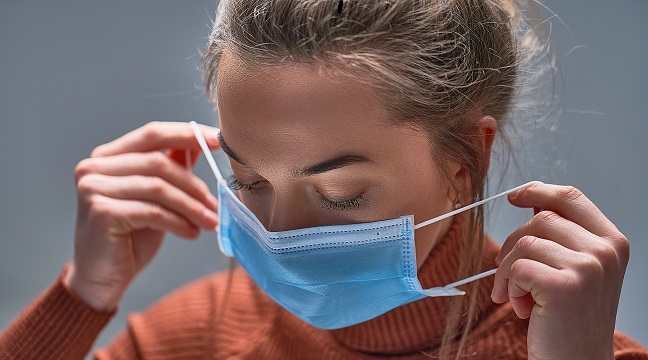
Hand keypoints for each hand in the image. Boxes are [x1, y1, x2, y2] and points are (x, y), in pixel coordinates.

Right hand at [64, 121, 219, 310]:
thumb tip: (200, 143)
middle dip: (194, 184)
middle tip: (215, 203)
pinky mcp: (101, 212)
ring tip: (209, 221)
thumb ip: (171, 167)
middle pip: (158, 162)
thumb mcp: (156, 197)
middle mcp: (94, 167)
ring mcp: (93, 188)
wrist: (102, 278)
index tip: (218, 141)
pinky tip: (191, 232)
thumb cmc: (129, 236)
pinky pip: (152, 211)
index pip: (152, 134)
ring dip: (190, 206)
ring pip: (158, 187)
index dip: (187, 134)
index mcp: (107, 156)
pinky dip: (178, 222)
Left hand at [491, 183, 628, 359]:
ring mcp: (588, 267)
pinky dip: (508, 287)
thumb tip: (530, 200)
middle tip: (511, 275)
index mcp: (612, 241)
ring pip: (524, 242)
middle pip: (540, 218)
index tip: (515, 196)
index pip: (571, 196)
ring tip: (520, 296)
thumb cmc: (570, 317)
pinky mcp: (565, 286)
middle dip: (513, 245)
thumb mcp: (575, 269)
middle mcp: (606, 251)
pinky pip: (516, 268)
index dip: (538, 191)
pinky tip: (522, 308)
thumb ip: (561, 236)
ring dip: (508, 272)